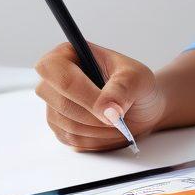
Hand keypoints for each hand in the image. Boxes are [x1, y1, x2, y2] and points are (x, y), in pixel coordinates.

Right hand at [34, 41, 167, 151]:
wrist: (141, 107)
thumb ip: (123, 87)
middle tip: (119, 114)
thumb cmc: (136, 84)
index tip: (109, 107)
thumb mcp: (138, 77)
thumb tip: (106, 108)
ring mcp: (54, 105)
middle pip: (61, 102)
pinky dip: (96, 138)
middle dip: (95, 114)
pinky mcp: (59, 128)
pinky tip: (109, 127)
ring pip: (68, 125)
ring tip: (118, 117)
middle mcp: (54, 79)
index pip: (53, 68)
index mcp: (69, 54)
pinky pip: (72, 140)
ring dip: (99, 128)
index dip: (80, 90)